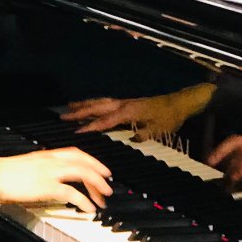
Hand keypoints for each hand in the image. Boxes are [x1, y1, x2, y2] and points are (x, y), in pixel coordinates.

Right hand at [0, 148, 112, 212]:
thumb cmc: (2, 173)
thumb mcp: (25, 166)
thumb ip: (39, 170)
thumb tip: (45, 179)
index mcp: (47, 155)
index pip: (75, 153)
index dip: (91, 160)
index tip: (100, 168)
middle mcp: (52, 161)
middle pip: (84, 163)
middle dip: (99, 174)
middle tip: (108, 185)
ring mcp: (51, 173)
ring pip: (83, 174)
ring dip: (96, 186)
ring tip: (104, 198)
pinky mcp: (48, 187)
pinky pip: (72, 194)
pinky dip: (84, 201)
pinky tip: (89, 209)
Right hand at [62, 84, 214, 135]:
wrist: (179, 103)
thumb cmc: (169, 118)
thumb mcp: (159, 130)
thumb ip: (143, 135)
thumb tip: (131, 141)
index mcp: (129, 112)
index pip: (105, 120)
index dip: (91, 126)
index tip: (76, 132)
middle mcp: (123, 104)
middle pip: (97, 107)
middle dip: (79, 111)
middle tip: (62, 116)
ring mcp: (124, 102)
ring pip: (99, 101)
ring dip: (84, 104)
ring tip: (69, 107)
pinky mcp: (127, 102)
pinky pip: (105, 101)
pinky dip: (94, 103)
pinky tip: (89, 106)